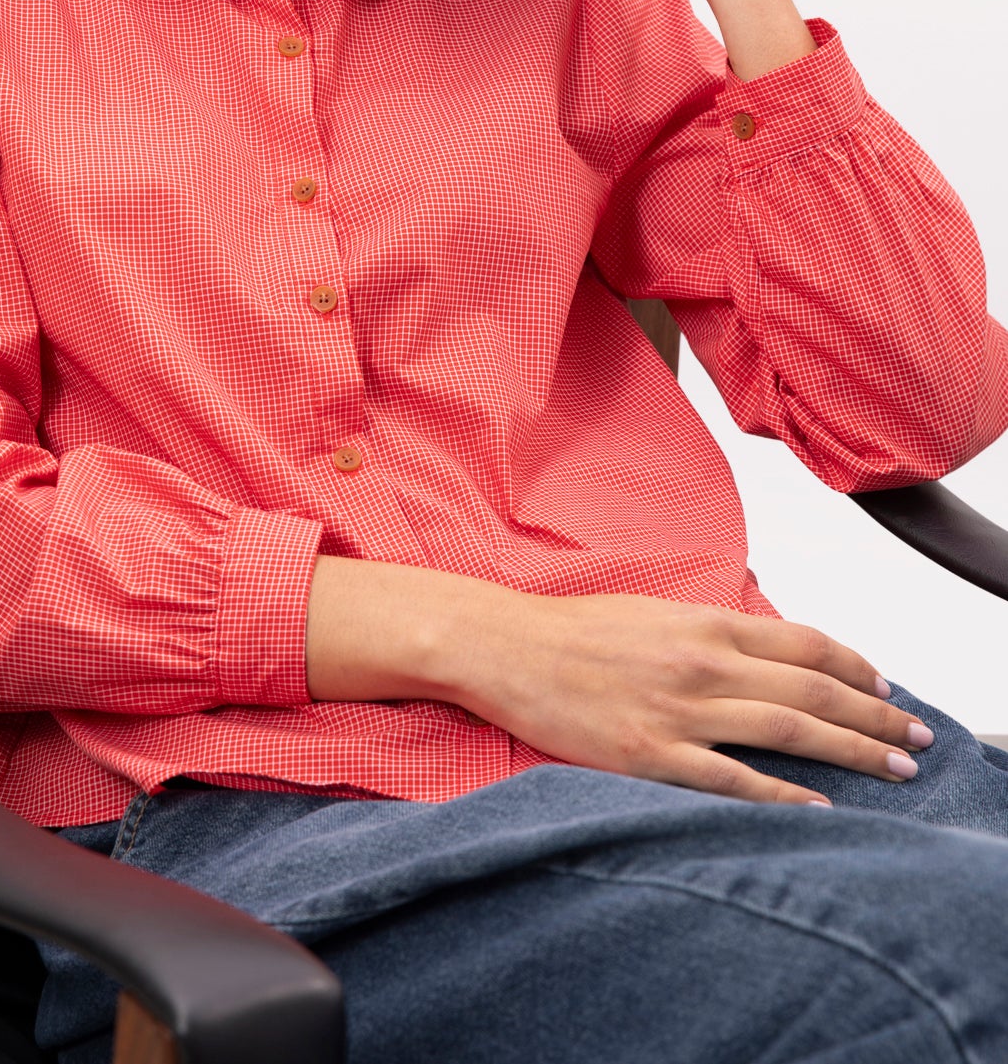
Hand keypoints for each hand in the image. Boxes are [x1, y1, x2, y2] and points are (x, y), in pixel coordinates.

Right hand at [462, 589, 930, 807]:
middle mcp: (703, 662)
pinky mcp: (653, 754)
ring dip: (853, 751)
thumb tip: (761, 651)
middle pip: (813, 689)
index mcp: (703, 622)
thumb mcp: (653, 612)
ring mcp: (680, 710)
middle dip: (876, 714)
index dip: (856, 666)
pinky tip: (818, 808)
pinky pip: (734, 780)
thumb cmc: (572, 631)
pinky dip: (784, 794)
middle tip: (915, 738)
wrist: (504, 647)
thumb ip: (709, 631)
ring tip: (894, 769)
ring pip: (789, 730)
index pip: (804, 643)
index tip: (886, 687)